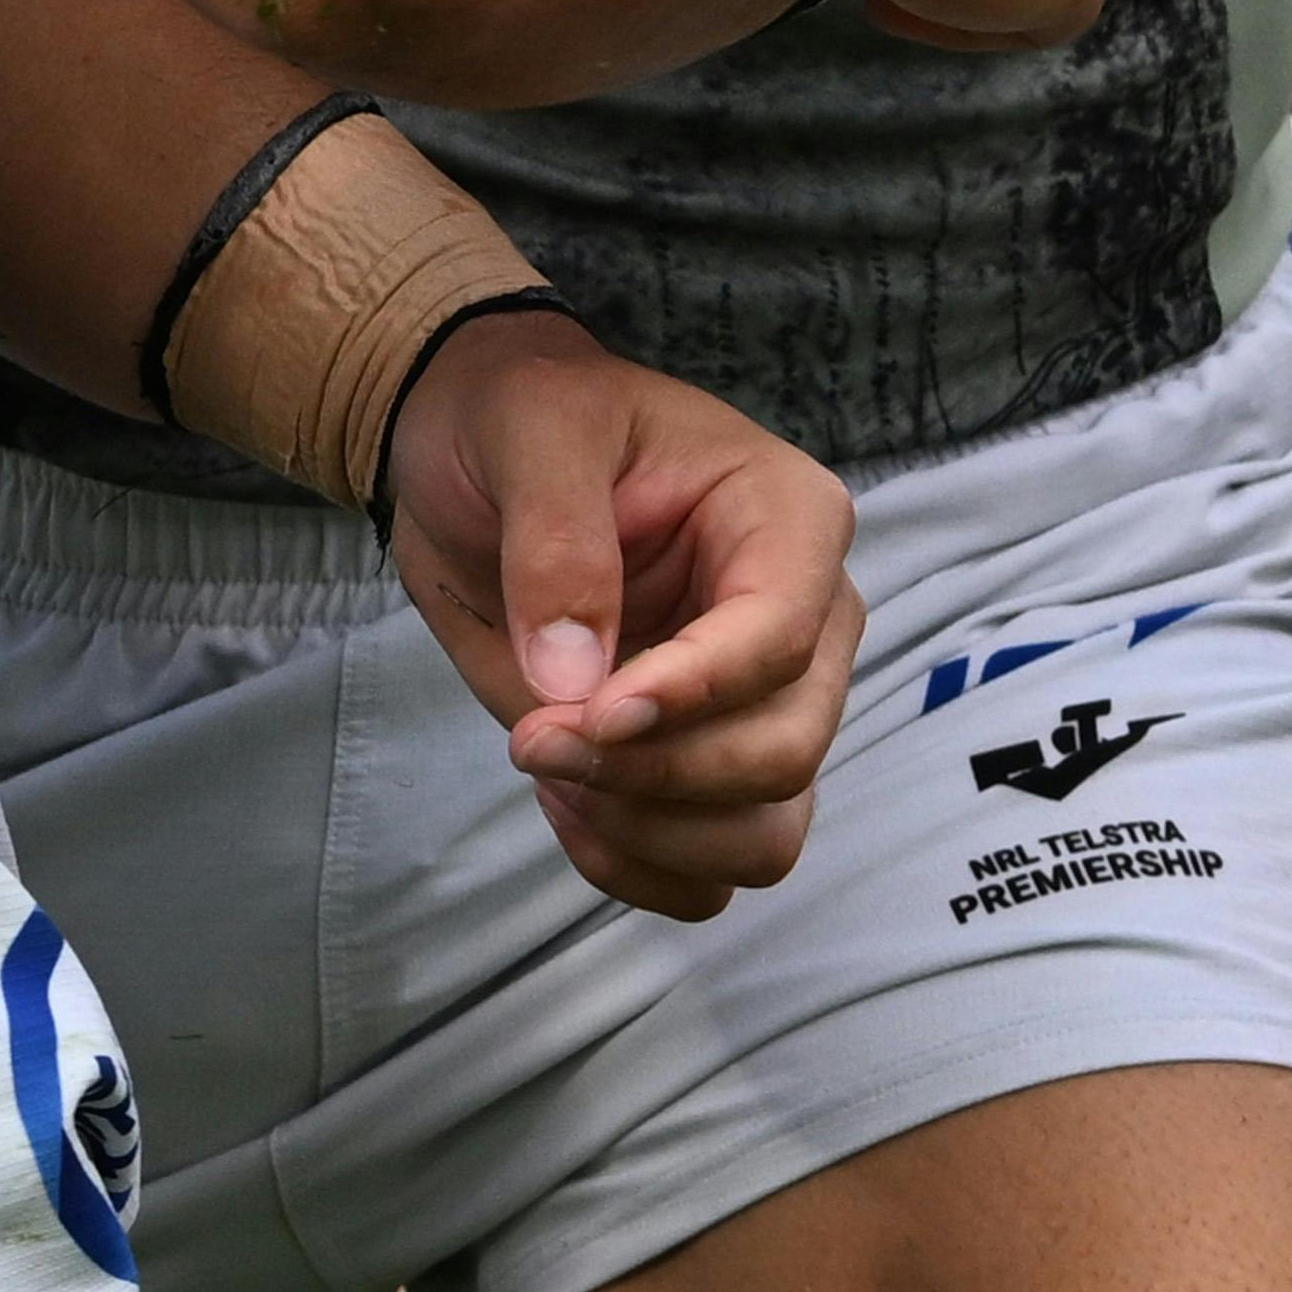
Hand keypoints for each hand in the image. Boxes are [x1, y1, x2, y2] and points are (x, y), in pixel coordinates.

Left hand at [381, 307, 860, 921]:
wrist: (483, 461)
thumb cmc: (527, 419)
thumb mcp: (531, 431)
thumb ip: (555, 539)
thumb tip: (573, 678)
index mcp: (789, 518)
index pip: (780, 640)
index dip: (690, 695)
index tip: (586, 717)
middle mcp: (807, 622)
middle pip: (784, 752)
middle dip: (656, 775)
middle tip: (533, 739)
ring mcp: (769, 705)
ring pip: (764, 834)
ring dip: (648, 833)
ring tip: (546, 761)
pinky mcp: (716, 766)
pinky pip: (711, 872)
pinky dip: (637, 865)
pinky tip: (565, 800)